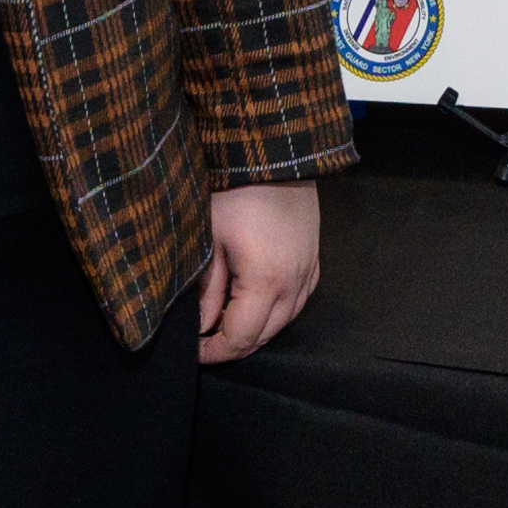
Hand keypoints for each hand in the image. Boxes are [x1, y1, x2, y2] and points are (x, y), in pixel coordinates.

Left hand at [199, 182, 322, 360]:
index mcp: (266, 283)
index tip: (193, 350)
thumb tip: (200, 326)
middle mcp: (294, 285)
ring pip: (284, 323)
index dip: (215, 351)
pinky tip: (257, 306)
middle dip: (234, 345)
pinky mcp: (314, 261)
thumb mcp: (210, 240)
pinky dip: (276, 314)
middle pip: (265, 336)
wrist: (277, 156)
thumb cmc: (235, 193)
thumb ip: (208, 289)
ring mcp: (308, 273)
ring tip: (226, 324)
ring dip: (256, 330)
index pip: (240, 337)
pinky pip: (298, 302)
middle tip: (205, 342)